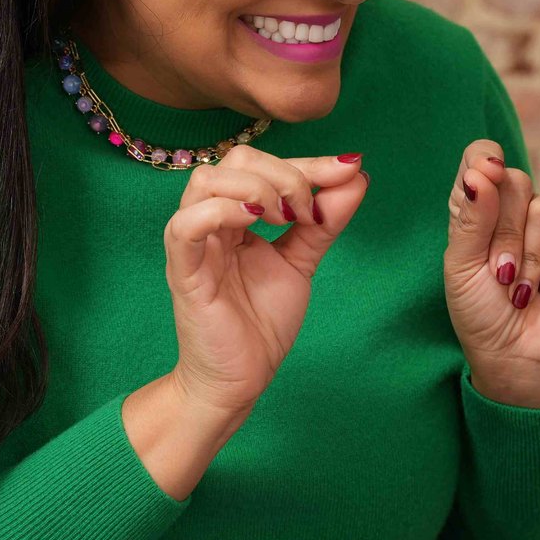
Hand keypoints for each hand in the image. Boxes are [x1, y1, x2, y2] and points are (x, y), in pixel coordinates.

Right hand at [133, 146, 368, 495]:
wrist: (241, 379)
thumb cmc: (261, 322)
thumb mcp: (301, 261)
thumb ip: (324, 221)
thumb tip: (355, 175)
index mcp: (235, 214)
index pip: (264, 164)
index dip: (310, 163)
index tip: (348, 170)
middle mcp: (211, 221)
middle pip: (235, 160)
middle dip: (285, 173)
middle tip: (308, 213)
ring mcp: (195, 244)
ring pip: (205, 180)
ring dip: (257, 188)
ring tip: (284, 219)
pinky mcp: (185, 272)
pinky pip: (185, 225)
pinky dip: (223, 212)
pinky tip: (256, 224)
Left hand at [443, 140, 539, 408]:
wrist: (515, 354)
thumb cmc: (480, 312)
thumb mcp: (461, 265)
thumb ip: (472, 217)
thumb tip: (483, 170)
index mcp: (478, 207)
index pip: (481, 157)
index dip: (485, 161)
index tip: (485, 176)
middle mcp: (514, 209)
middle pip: (514, 181)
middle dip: (504, 234)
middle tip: (499, 273)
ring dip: (529, 257)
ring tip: (520, 288)